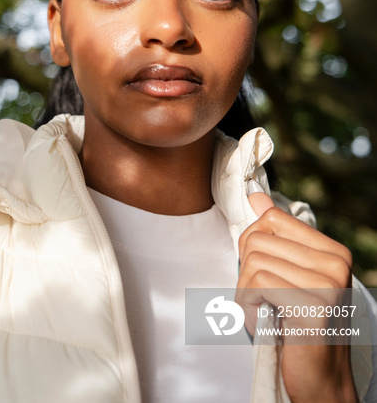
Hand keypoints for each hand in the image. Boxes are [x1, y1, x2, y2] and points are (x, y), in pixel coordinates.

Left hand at [237, 184, 357, 402]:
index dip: (252, 244)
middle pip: (258, 240)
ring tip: (261, 312)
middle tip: (258, 299)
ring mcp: (328, 285)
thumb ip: (274, 236)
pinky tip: (262, 322)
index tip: (260, 273)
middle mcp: (336, 263)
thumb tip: (255, 196)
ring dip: (244, 293)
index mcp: (333, 251)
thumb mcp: (288, 276)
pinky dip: (247, 306)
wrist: (320, 382)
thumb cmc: (298, 327)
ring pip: (254, 263)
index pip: (272, 218)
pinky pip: (257, 285)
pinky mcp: (314, 308)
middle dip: (245, 272)